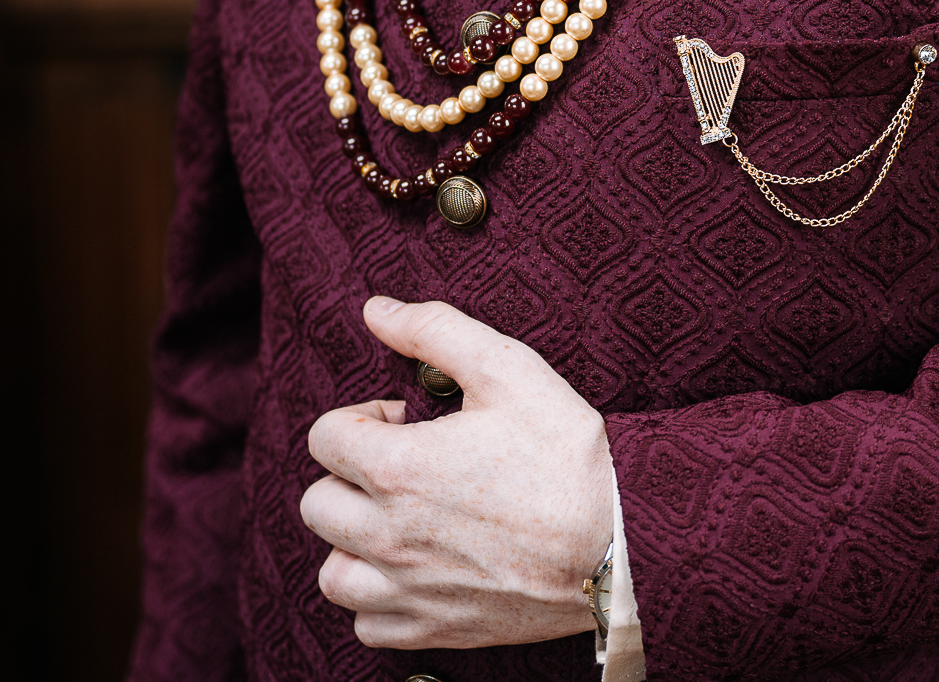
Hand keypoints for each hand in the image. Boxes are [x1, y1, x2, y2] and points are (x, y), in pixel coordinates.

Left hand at [301, 297, 614, 649]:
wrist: (621, 543)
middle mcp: (388, 535)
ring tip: (398, 522)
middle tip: (403, 467)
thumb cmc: (568, 454)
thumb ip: (435, 330)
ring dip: (353, 543)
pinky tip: (413, 572)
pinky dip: (378, 600)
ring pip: (332, 571)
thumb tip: (376, 310)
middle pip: (317, 502)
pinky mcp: (433, 629)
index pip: (324, 436)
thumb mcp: (510, 368)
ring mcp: (408, 589)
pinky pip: (366, 623)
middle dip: (351, 476)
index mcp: (398, 467)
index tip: (405, 423)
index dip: (363, 418)